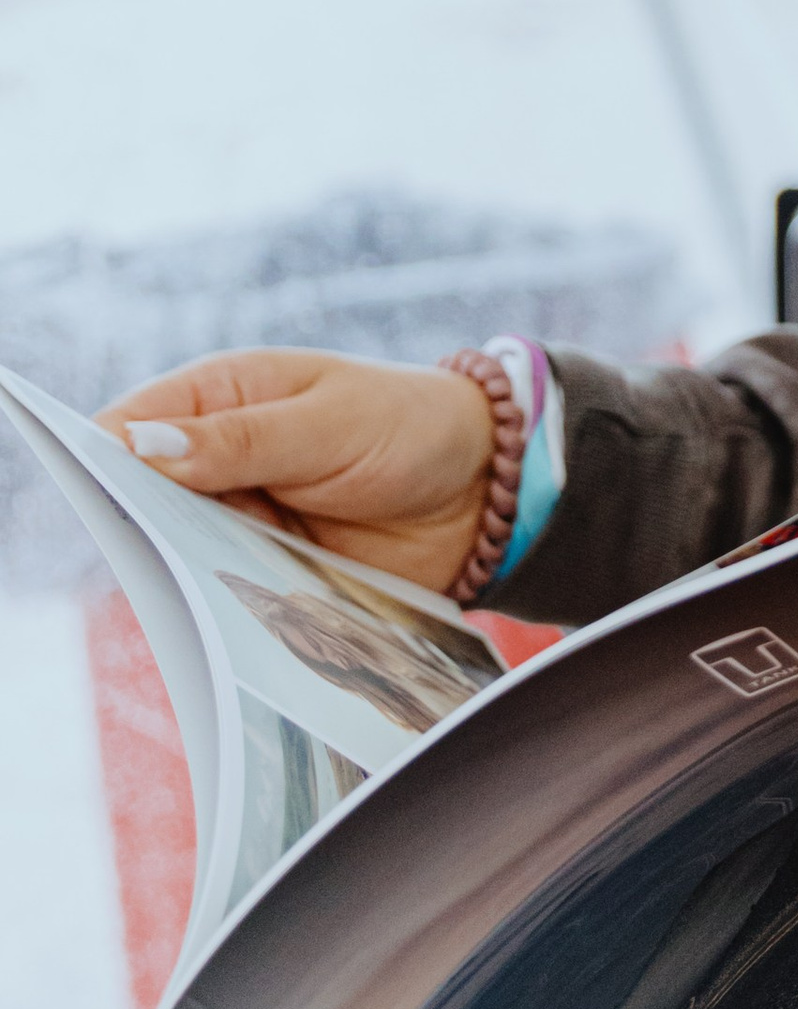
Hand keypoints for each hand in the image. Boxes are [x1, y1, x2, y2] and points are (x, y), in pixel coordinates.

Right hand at [98, 347, 493, 599]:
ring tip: (208, 583)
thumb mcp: (331, 425)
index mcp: (223, 394)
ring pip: (180, 549)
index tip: (101, 491)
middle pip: (143, 496)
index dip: (104, 456)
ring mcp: (242, 513)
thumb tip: (145, 444)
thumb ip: (243, 438)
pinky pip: (228, 588)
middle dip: (143, 525)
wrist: (486, 489)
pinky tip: (235, 614)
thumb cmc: (411, 426)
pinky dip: (228, 600)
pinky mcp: (269, 564)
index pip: (132, 423)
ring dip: (188, 569)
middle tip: (161, 550)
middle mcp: (220, 455)